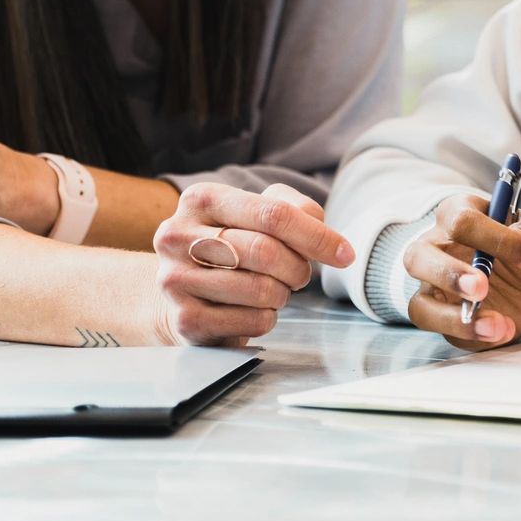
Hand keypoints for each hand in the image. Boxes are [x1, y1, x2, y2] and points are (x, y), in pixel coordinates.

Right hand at [150, 182, 355, 345]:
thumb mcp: (257, 212)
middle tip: (299, 275)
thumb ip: (294, 209)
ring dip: (281, 294)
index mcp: (202, 199)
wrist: (180, 291)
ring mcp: (176, 280)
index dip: (316, 236)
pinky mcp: (185, 320)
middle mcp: (179, 236)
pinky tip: (252, 310)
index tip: (345, 254)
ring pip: (260, 290)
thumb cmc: (230, 246)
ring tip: (272, 289)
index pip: (273, 214)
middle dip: (298, 268)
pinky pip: (251, 321)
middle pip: (266, 251)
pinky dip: (266, 318)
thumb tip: (322, 232)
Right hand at [402, 192, 520, 350]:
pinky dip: (471, 335)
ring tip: (495, 325)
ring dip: (452, 318)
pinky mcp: (440, 317)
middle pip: (418, 258)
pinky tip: (501, 330)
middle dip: (449, 275)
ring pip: (420, 305)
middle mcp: (435, 248)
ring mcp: (432, 287)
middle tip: (482, 288)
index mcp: (459, 213)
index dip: (498, 240)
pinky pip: (443, 331)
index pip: (463, 222)